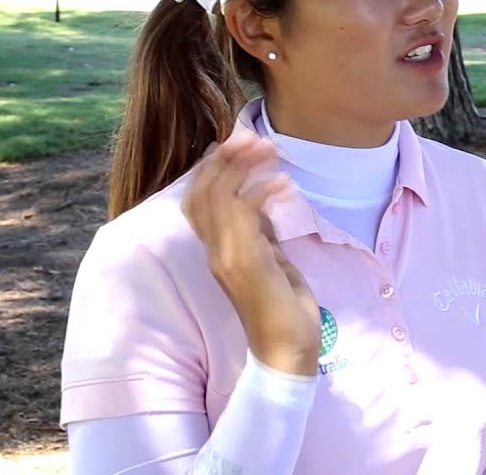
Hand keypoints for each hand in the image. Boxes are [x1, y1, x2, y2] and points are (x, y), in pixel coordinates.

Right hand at [182, 131, 319, 376]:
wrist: (287, 349)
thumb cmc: (283, 308)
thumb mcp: (272, 259)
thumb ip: (262, 231)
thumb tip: (263, 201)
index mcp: (219, 249)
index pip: (199, 198)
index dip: (213, 167)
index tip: (238, 143)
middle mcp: (215, 251)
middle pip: (203, 189)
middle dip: (226, 157)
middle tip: (254, 136)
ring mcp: (227, 257)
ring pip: (218, 196)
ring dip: (243, 167)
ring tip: (271, 150)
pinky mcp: (245, 262)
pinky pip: (245, 215)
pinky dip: (263, 192)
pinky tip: (284, 185)